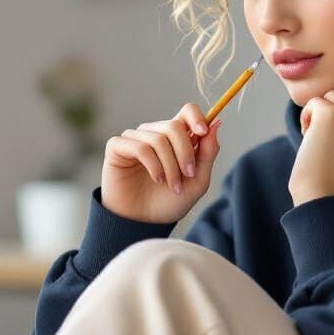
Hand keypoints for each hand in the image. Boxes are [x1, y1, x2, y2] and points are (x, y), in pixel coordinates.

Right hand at [101, 103, 221, 222]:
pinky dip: (153, 165)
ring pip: (159, 139)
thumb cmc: (169, 202)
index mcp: (176, 138)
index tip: (203, 131)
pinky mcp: (117, 147)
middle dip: (185, 153)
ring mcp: (135, 139)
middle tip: (188, 175)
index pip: (187, 112)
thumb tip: (216, 123)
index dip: (196, 117)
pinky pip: (140, 147)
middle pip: (175, 126)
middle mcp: (155, 134)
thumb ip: (207, 153)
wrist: (144, 222)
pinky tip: (157, 179)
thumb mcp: (197, 180)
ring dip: (170, 166)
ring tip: (172, 185)